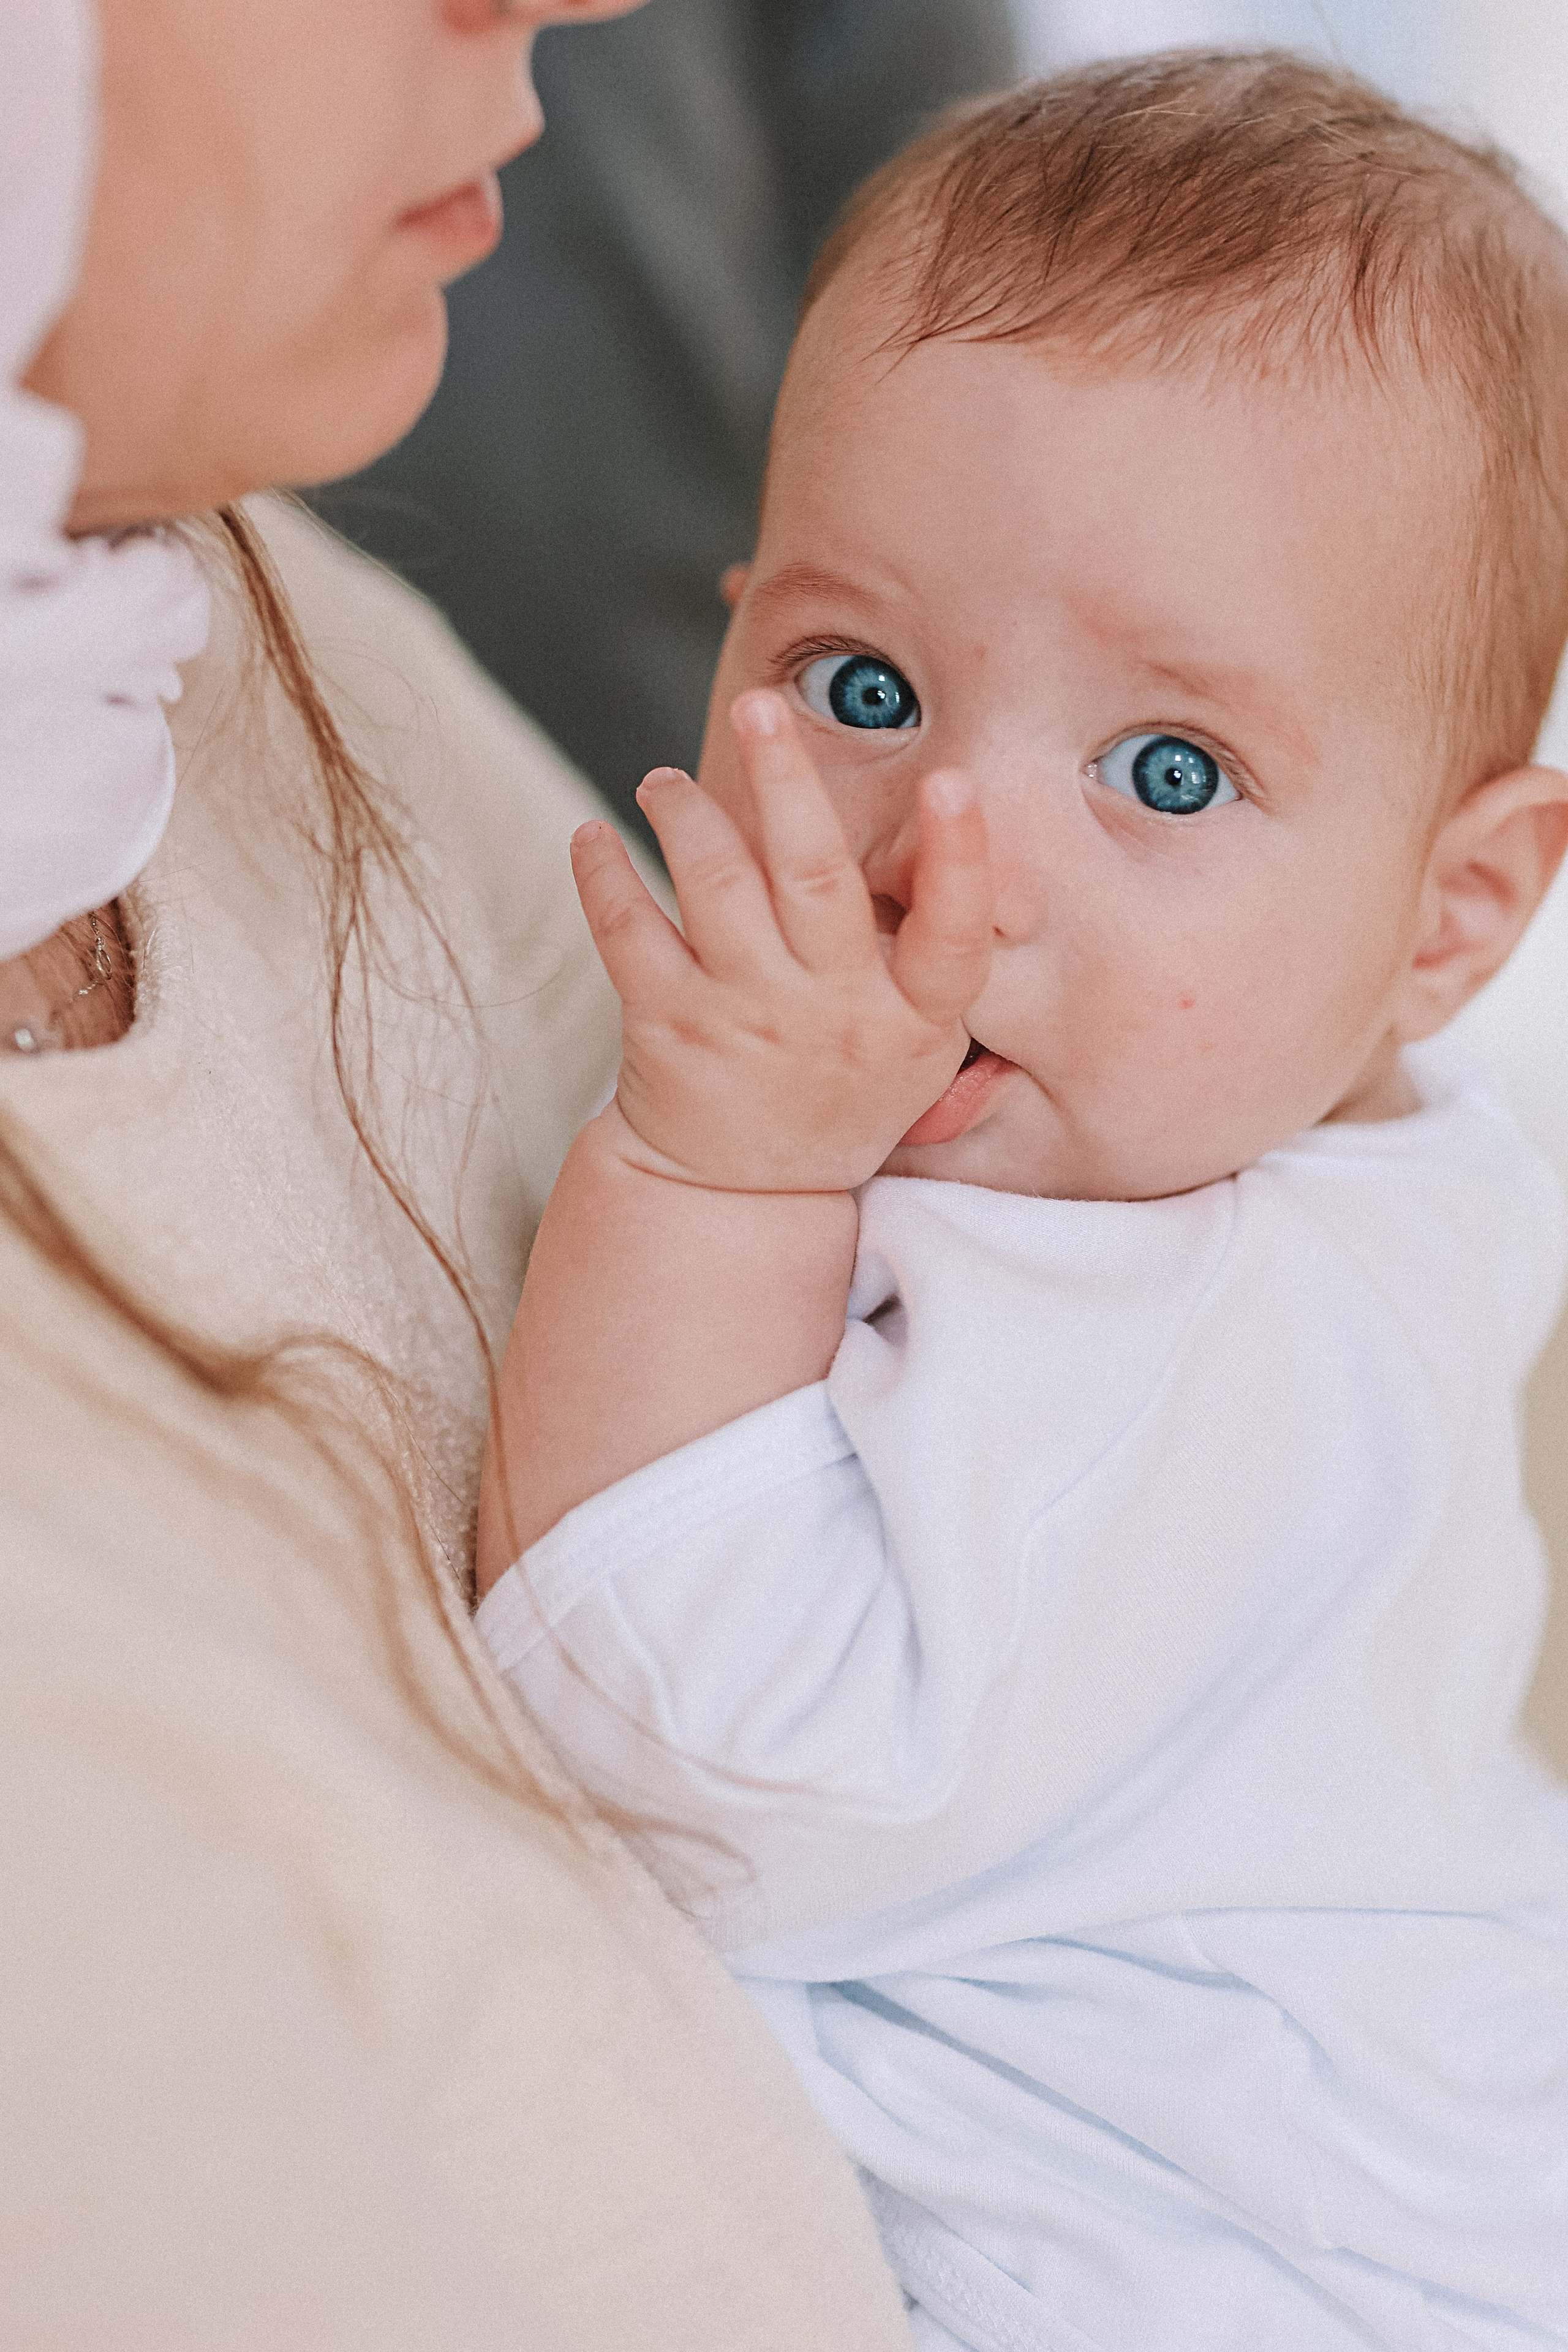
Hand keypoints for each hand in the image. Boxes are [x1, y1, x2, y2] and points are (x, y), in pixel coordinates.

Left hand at [570, 689, 993, 1192]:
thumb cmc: (840, 1084)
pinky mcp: (667, 1029)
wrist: (740, 1194)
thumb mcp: (914, 1041)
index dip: (960, 858)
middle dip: (789, 782)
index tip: (953, 779)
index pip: (953, 938)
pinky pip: (629, 931)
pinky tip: (592, 838)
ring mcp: (746, 1022)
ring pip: (715, 886)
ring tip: (663, 782)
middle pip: (815, 879)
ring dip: (686, 813)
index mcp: (911, 1019)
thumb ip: (929, 949)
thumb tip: (957, 817)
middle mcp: (832, 1017)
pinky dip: (604, 875)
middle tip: (764, 707)